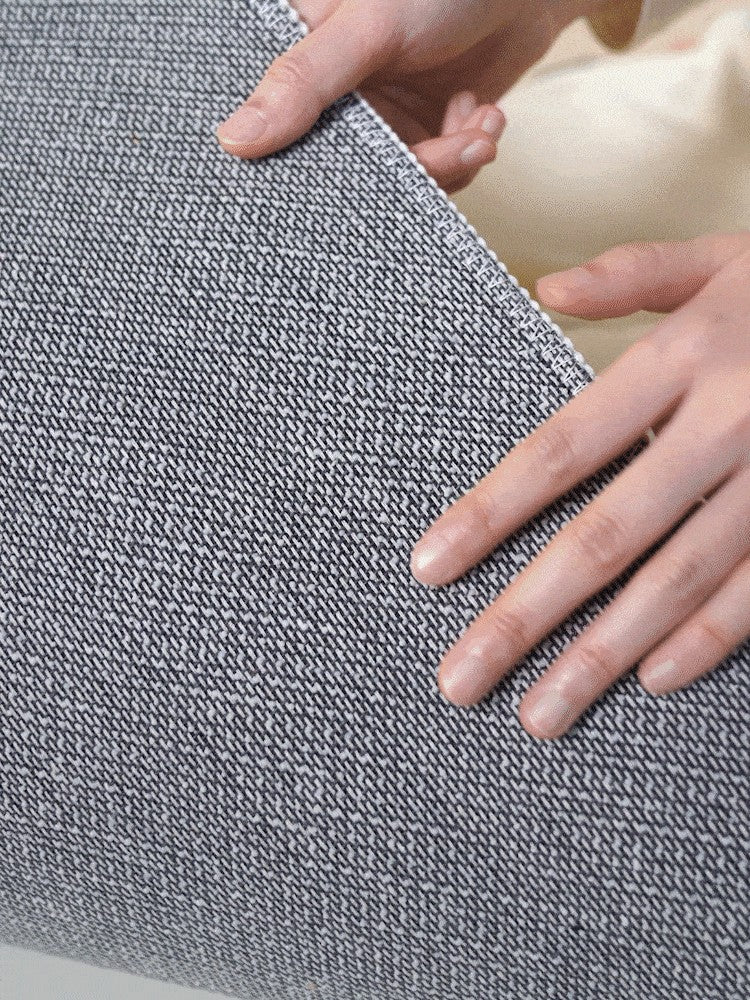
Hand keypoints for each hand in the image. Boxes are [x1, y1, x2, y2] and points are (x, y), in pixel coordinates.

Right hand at [217, 0, 595, 191]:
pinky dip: (467, 154)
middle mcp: (338, 96)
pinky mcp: (424, 130)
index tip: (340, 186)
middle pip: (347, 171)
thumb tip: (233, 140)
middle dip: (405, 170)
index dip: (300, 170)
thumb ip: (303, 83)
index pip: (277, 133)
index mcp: (302, 60)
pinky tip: (484, 116)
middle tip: (442, 154)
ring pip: (399, 179)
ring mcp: (383, 116)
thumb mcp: (364, 27)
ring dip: (449, 163)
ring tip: (477, 128)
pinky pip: (436, 173)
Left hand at [411, 232, 749, 737]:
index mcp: (685, 357)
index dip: (489, 513)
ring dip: (603, 654)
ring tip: (540, 715)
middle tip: (459, 679)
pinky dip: (712, 637)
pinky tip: (655, 681)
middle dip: (526, 615)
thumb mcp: (728, 255)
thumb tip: (546, 287)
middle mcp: (726, 424)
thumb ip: (638, 273)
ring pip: (678, 580)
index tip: (430, 570)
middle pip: (606, 535)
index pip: (562, 449)